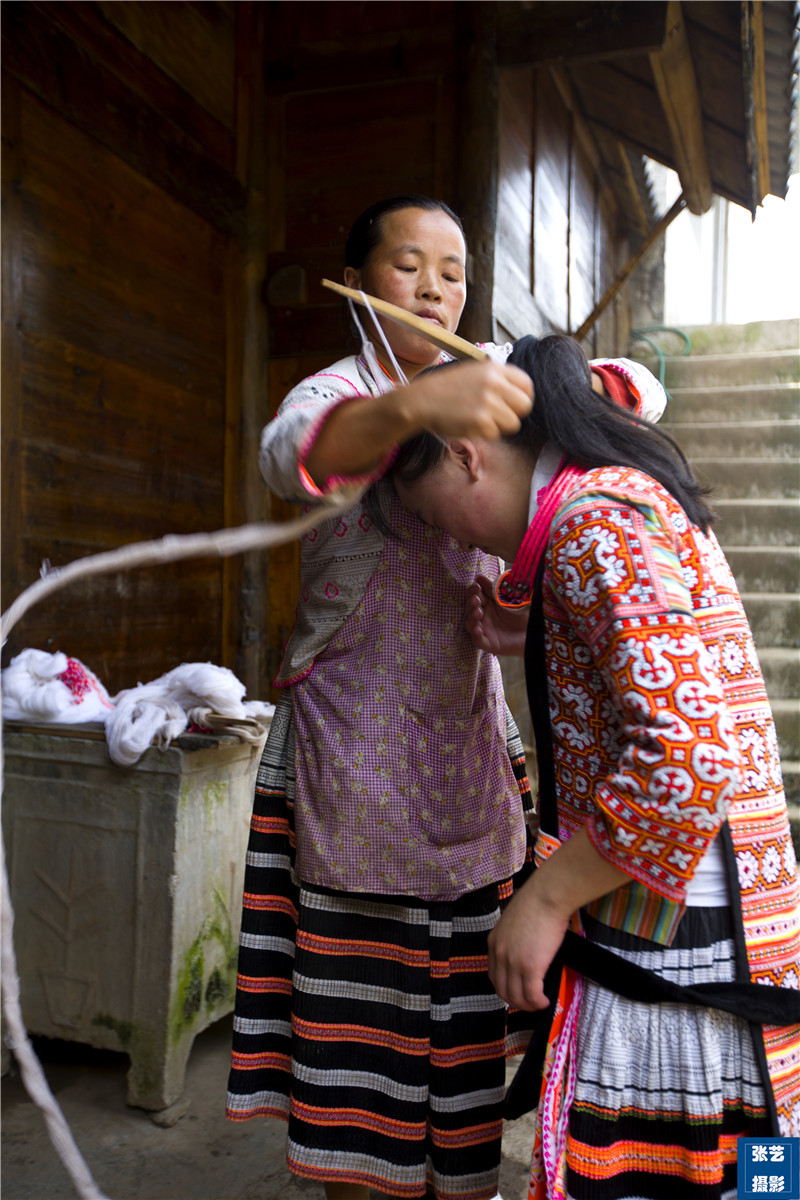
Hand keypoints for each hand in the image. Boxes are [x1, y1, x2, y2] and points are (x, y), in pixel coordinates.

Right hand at [401, 360, 532, 441]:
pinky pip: (495, 434)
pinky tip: (470, 424)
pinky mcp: (481, 422)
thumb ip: (498, 379)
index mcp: (494, 369)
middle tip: (498, 415)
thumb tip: (519, 394)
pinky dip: (484, 434)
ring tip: (480, 419)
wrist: (423, 400)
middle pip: (525, 406)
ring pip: (513, 424)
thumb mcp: (474, 372)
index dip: (522, 397)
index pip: (527, 385)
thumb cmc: (447, 389)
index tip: (513, 404)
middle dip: (514, 414)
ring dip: (499, 426)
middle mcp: (495, 384)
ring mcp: (488, 403)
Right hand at [465, 574, 528, 655]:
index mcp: (487, 604)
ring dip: (471, 618)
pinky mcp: (488, 644)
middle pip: (469, 609)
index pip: (474, 596)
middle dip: (471, 603)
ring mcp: (484, 630)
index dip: (472, 591)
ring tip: (478, 613)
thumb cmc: (522, 614)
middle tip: (476, 600)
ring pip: (470, 624)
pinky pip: (478, 640)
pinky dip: (476, 635)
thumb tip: (479, 577)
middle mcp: (483, 617)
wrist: (535, 632)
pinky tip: (478, 629)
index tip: (476, 587)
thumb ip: (495, 589)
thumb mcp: (509, 599)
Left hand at [488, 875, 568, 1010]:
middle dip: (516, 1001)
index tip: (518, 992)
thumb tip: (524, 950)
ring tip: (539, 1005)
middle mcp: (499, 954)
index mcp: (494, 942)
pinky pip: (532, 995)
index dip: (506, 988)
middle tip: (529, 1003)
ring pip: (516, 996)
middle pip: (502, 990)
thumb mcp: (513, 921)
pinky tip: (545, 1001)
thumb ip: (512, 938)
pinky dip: (538, 1002)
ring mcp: (513, 962)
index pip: (494, 976)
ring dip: (528, 1005)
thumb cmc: (536, 902)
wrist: (546, 896)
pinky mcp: (530, 966)